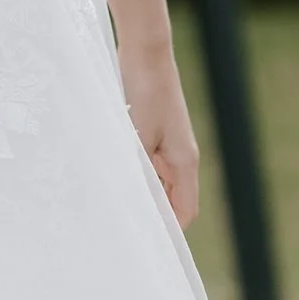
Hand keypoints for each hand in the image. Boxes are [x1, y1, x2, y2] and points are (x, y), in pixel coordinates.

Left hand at [121, 43, 199, 226]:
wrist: (145, 52)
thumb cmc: (145, 92)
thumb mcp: (138, 136)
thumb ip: (138, 171)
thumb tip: (132, 202)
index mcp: (184, 162)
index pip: (184, 211)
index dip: (169, 232)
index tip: (149, 247)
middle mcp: (181, 157)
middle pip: (171, 200)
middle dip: (152, 215)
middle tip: (125, 231)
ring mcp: (168, 144)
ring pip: (157, 183)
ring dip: (141, 193)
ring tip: (116, 207)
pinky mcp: (154, 132)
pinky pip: (147, 164)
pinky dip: (135, 174)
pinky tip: (114, 176)